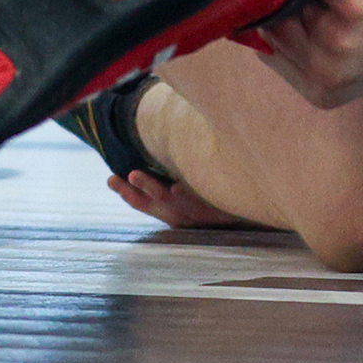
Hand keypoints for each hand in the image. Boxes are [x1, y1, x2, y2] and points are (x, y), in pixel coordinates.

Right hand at [107, 171, 251, 229]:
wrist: (252, 212)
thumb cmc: (221, 201)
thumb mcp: (196, 191)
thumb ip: (179, 176)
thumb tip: (162, 147)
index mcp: (174, 213)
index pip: (144, 203)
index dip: (127, 193)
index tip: (111, 179)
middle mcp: (182, 215)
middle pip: (150, 204)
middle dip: (130, 192)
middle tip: (113, 179)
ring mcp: (197, 213)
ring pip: (168, 201)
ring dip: (151, 187)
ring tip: (134, 174)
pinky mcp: (215, 211)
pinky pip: (201, 202)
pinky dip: (188, 195)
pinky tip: (177, 186)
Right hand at [252, 0, 362, 108]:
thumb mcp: (349, 46)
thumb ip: (303, 39)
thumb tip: (247, 11)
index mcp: (320, 93)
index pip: (265, 45)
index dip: (281, 18)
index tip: (310, 6)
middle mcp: (326, 79)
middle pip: (273, 21)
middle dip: (297, 0)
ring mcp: (337, 47)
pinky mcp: (352, 10)